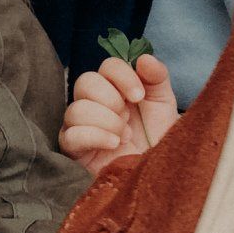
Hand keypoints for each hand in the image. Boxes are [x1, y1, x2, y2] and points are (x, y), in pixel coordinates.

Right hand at [59, 54, 178, 176]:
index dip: (122, 76)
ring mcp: (81, 126)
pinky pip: (70, 136)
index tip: (139, 96)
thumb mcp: (163, 105)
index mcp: (115, 88)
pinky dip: (95, 136)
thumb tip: (143, 58)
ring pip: (76, 109)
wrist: (157, 174)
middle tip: (128, 117)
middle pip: (85, 82)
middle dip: (110, 98)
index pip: (107, 66)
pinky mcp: (74, 151)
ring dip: (106, 120)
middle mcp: (94, 103)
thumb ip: (157, 77)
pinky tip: (115, 144)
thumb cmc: (157, 139)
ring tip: (125, 136)